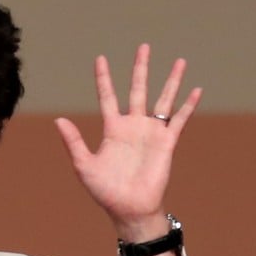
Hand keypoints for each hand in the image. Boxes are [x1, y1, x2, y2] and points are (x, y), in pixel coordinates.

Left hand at [54, 44, 200, 240]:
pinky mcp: (167, 142)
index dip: (103, 77)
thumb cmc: (105, 191)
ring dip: (171, 80)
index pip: (107, 96)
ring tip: (179, 60)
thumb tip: (59, 120)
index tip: (100, 58)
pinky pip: (179, 119)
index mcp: (112, 129)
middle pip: (137, 89)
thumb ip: (73, 142)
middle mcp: (133, 126)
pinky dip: (188, 105)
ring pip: (163, 99)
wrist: (129, 208)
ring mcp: (151, 132)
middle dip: (140, 68)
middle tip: (143, 46)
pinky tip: (196, 90)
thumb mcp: (84, 165)